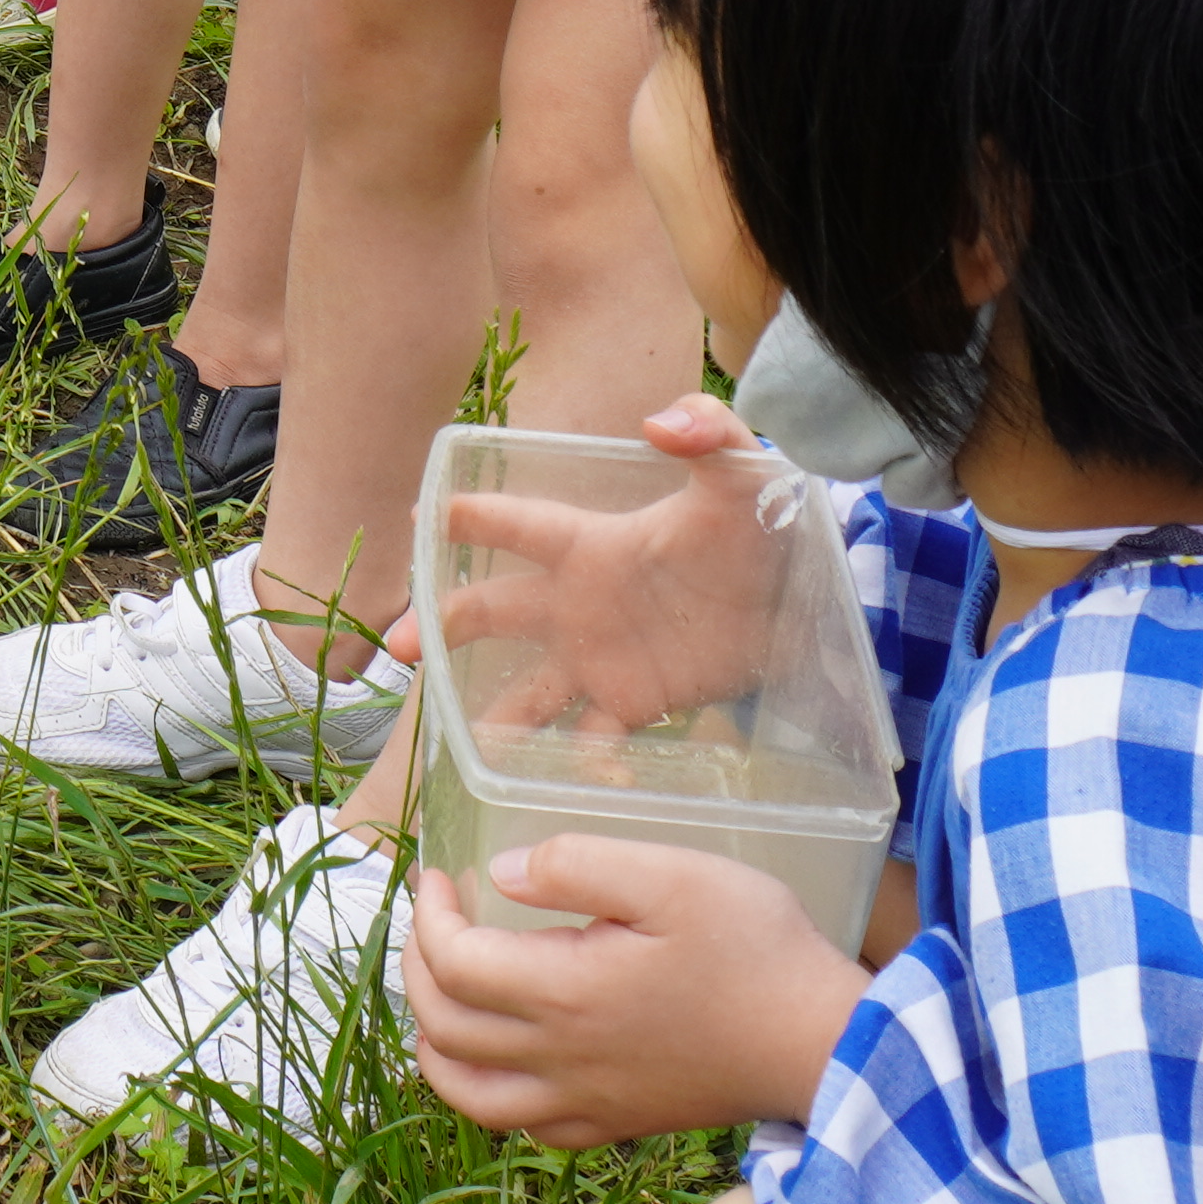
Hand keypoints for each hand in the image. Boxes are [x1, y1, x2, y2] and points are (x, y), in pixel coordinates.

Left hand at [403, 838, 869, 1144]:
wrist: (824, 1045)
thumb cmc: (758, 952)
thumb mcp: (676, 876)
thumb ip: (579, 865)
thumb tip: (502, 874)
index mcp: (566, 992)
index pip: (452, 962)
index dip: (429, 915)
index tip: (440, 876)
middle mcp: (561, 1059)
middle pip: (443, 1027)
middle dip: (417, 967)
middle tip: (434, 920)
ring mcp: (586, 1103)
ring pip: (467, 1094)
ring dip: (435, 1041)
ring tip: (443, 992)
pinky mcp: (617, 1126)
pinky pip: (523, 1127)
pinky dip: (488, 1093)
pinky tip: (505, 1057)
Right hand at [426, 447, 816, 746]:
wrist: (803, 602)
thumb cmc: (763, 529)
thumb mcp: (742, 473)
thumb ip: (708, 431)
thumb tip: (657, 420)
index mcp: (591, 546)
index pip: (516, 526)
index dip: (467, 520)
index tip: (416, 518)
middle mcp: (579, 604)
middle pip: (493, 612)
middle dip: (441, 626)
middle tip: (399, 646)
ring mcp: (600, 660)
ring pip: (525, 690)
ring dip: (489, 715)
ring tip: (455, 744)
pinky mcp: (634, 704)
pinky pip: (591, 740)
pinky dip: (580, 764)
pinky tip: (570, 782)